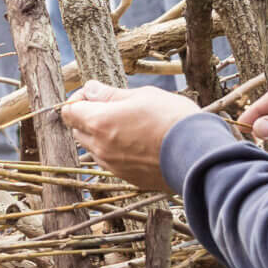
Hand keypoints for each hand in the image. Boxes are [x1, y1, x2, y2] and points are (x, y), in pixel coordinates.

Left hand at [60, 79, 205, 191]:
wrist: (199, 155)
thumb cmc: (172, 118)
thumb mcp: (142, 96)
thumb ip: (110, 94)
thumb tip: (89, 88)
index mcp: (99, 122)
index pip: (69, 111)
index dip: (78, 100)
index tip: (95, 95)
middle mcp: (100, 147)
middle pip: (78, 130)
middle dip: (88, 117)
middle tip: (113, 107)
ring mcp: (113, 166)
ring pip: (93, 148)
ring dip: (101, 136)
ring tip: (129, 125)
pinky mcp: (127, 178)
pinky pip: (110, 162)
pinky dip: (115, 151)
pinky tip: (138, 143)